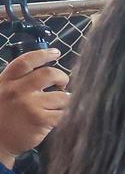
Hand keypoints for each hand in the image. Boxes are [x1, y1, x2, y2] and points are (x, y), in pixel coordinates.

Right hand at [0, 48, 68, 168]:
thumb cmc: (1, 118)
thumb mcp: (0, 93)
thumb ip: (16, 82)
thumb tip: (44, 74)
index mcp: (5, 81)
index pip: (26, 61)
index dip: (43, 54)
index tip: (57, 52)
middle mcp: (18, 91)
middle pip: (49, 74)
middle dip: (63, 77)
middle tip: (64, 84)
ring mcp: (30, 105)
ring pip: (62, 96)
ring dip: (68, 100)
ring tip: (64, 105)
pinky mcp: (41, 120)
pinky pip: (64, 113)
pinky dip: (70, 114)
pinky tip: (68, 116)